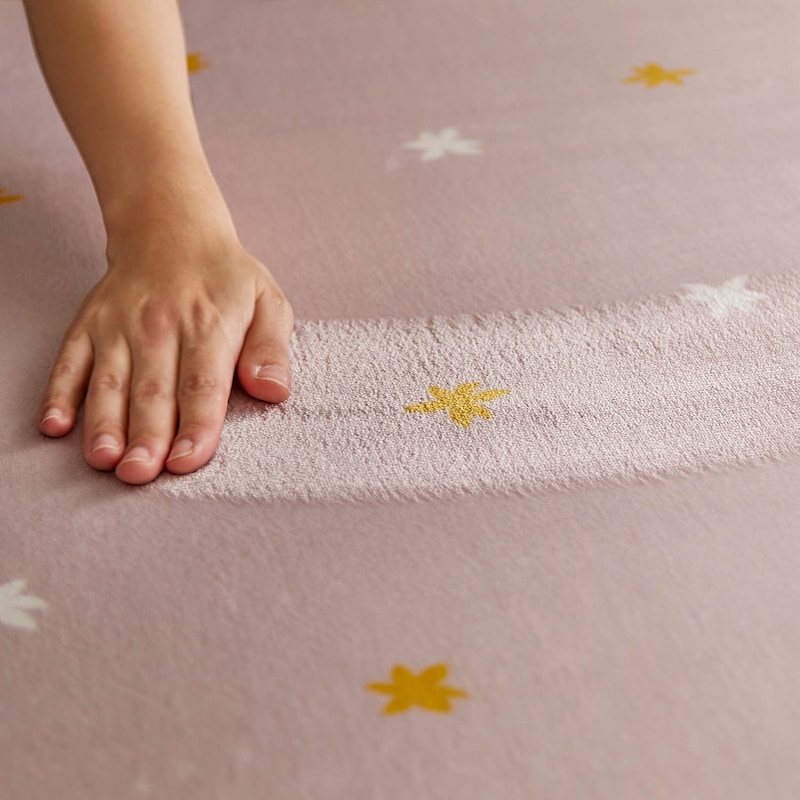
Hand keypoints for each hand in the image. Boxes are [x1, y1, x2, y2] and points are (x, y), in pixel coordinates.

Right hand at [37, 211, 293, 484]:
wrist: (171, 229)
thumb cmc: (227, 279)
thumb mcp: (268, 303)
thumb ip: (271, 349)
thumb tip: (273, 391)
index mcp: (209, 325)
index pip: (202, 384)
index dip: (196, 425)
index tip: (187, 461)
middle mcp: (160, 326)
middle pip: (153, 390)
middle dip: (146, 436)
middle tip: (140, 474)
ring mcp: (118, 326)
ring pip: (109, 381)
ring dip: (104, 422)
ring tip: (104, 460)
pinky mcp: (88, 325)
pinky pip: (69, 361)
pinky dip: (59, 393)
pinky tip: (54, 426)